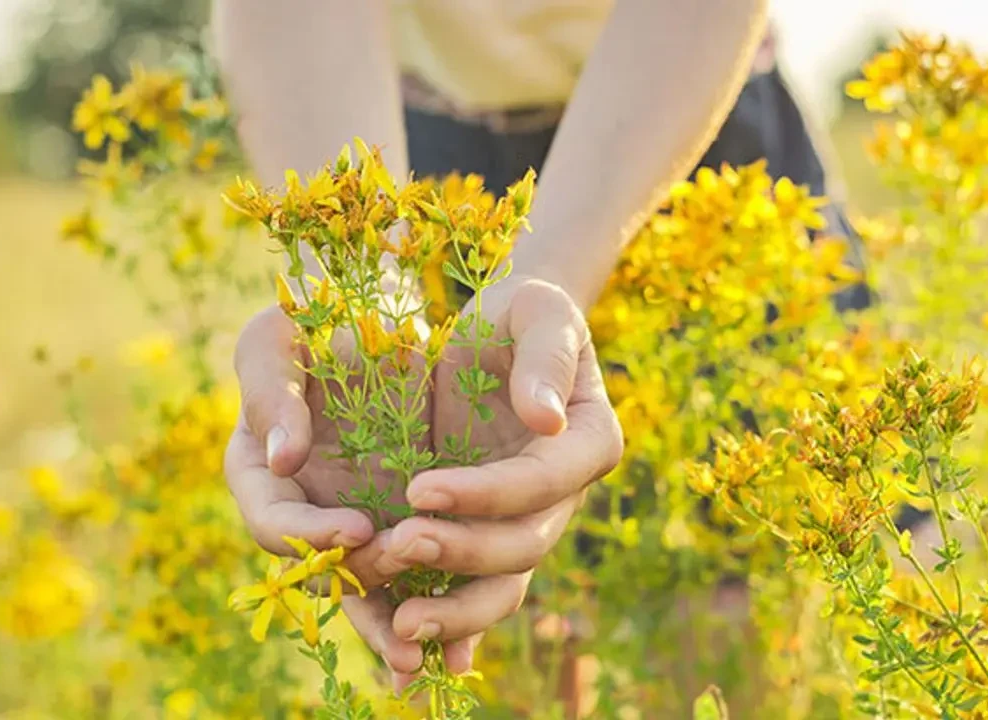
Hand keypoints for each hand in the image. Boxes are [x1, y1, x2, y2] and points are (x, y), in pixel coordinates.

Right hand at [225, 304, 429, 675]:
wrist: (377, 320)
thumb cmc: (313, 320)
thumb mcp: (278, 336)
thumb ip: (269, 390)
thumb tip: (282, 458)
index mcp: (257, 471)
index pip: (270, 520)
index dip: (307, 534)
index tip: (356, 528)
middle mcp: (300, 510)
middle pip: (317, 569)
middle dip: (356, 581)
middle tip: (403, 570)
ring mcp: (348, 523)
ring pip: (364, 590)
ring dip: (387, 624)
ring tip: (418, 650)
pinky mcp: (398, 527)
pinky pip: (410, 581)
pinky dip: (429, 613)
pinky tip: (454, 651)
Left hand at [344, 277, 623, 686]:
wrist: (498, 333)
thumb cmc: (523, 314)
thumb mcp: (539, 313)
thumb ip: (545, 360)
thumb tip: (546, 419)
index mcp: (588, 442)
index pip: (541, 482)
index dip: (486, 494)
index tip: (420, 488)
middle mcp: (564, 495)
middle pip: (523, 544)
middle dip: (463, 553)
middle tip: (399, 546)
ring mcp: (525, 521)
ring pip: (502, 585)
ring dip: (456, 609)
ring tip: (402, 625)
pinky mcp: (484, 532)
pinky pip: (468, 585)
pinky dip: (443, 617)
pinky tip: (402, 640)